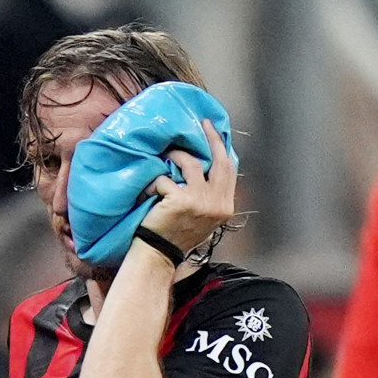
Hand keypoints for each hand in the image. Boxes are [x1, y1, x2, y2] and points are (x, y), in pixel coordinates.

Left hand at [141, 119, 236, 253]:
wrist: (159, 253)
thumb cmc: (176, 234)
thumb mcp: (202, 216)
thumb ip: (209, 193)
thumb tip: (206, 165)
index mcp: (225, 207)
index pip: (230, 170)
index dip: (222, 148)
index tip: (214, 132)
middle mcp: (217, 203)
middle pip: (219, 161)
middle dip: (210, 139)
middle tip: (201, 124)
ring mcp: (201, 202)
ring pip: (191, 163)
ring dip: (176, 157)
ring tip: (165, 158)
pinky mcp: (181, 200)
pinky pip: (166, 178)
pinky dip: (154, 182)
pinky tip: (148, 190)